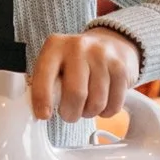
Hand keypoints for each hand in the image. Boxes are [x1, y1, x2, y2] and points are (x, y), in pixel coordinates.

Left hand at [27, 27, 142, 121]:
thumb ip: (44, 83)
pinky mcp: (121, 68)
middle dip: (71, 113)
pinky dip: (106, 111)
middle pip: (75, 93)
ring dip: (89, 113)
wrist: (111, 44)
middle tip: (69, 114)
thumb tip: (37, 111)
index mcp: (55, 46)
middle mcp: (78, 47)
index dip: (42, 99)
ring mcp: (102, 56)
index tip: (44, 115)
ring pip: (96, 102)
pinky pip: (114, 104)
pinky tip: (102, 101)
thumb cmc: (75, 62)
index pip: (44, 75)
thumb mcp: (55, 63)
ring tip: (86, 105)